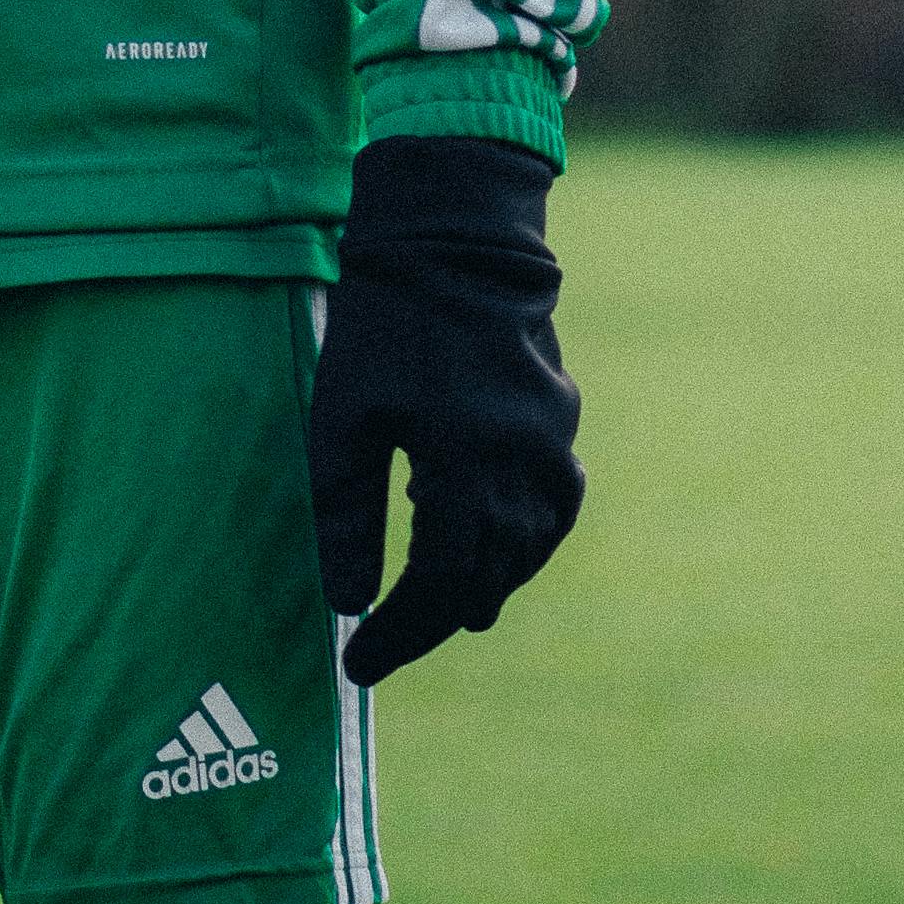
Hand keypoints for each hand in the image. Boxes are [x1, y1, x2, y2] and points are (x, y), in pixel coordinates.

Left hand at [307, 134, 582, 684]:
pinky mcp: (562, 425)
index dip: (398, 636)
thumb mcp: (341, 417)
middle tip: (387, 639)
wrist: (455, 239)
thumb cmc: (384, 323)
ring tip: (437, 608)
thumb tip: (346, 603)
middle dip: (434, 618)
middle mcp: (521, 469)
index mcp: (463, 469)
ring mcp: (553, 448)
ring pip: (527, 551)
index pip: (437, 588)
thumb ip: (345, 514)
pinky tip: (494, 546)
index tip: (359, 664)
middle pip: (486, 580)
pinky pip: (553, 509)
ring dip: (482, 584)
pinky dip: (523, 541)